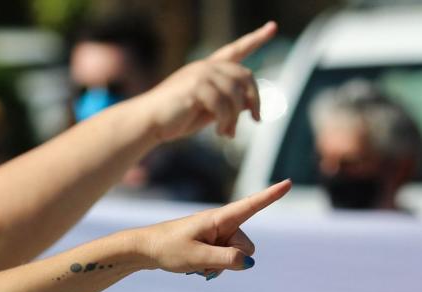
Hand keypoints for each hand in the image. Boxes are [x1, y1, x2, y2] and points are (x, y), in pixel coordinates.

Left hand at [127, 179, 290, 275]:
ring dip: (222, 265)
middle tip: (204, 261)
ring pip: (236, 256)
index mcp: (219, 218)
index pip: (250, 205)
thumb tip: (250, 262)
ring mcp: (217, 234)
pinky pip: (225, 260)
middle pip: (246, 246)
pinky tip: (197, 266)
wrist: (145, 249)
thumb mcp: (197, 257)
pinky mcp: (212, 244)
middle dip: (233, 259)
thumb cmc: (169, 248)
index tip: (289, 182)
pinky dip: (215, 266)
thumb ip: (225, 260)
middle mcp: (221, 224)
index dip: (271, 195)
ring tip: (197, 263)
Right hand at [135, 22, 276, 140]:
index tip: (272, 28)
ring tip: (228, 133)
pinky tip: (221, 132)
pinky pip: (223, 105)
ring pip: (236, 94)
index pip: (235, 50)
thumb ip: (228, 104)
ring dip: (236, 117)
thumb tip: (252, 105)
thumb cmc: (176, 118)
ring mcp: (200, 75)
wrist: (149, 122)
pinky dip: (226, 122)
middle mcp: (205, 67)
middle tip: (257, 119)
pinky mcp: (195, 87)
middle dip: (255, 98)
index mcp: (208, 69)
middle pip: (245, 75)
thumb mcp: (208, 110)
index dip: (255, 39)